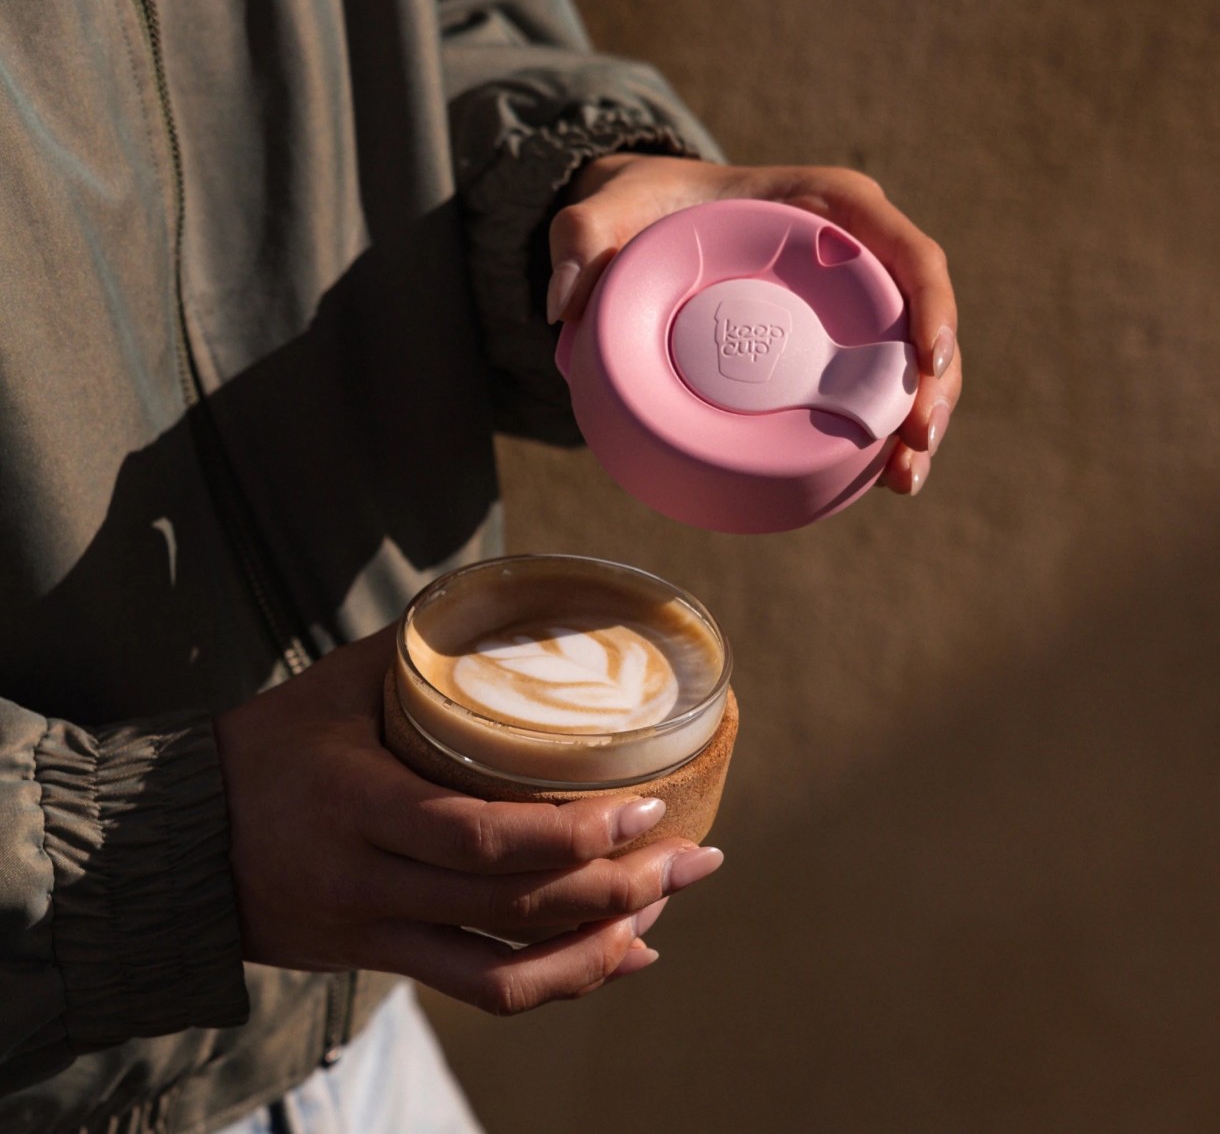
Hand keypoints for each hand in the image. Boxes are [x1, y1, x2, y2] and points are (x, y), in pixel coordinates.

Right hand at [213, 627, 722, 1014]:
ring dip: (601, 943)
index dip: (572, 835)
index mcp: (361, 805)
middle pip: (513, 909)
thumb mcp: (337, 684)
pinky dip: (558, 979)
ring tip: (669, 906)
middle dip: (618, 889)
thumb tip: (509, 603)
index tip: (646, 807)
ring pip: (505, 969)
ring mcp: (379, 933)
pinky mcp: (385, 959)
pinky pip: (480, 989)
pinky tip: (617, 954)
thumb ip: (423, 650)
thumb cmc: (268, 747)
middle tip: (695, 854)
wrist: (178, 846)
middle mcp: (372, 882)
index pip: (480, 838)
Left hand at [548, 155, 961, 494]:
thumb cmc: (639, 210)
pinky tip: (881, 481)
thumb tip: (565, 306)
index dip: (932, 307)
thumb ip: (576, 238)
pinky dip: (882, 430)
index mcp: (826, 207)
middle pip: (921, 315)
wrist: (644, 224)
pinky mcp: (827, 342)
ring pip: (907, 360)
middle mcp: (852, 251)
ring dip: (919, 420)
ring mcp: (845, 300)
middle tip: (915, 450)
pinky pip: (870, 383)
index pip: (907, 250)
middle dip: (935, 386)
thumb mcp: (602, 211)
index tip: (929, 363)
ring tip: (904, 480)